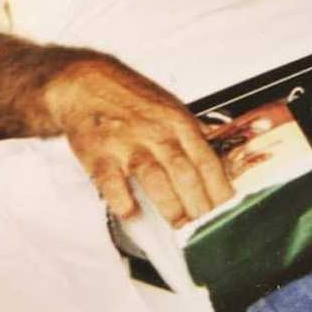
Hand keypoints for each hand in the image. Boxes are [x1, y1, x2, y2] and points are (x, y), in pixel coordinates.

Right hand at [45, 55, 233, 226]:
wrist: (86, 83)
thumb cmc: (131, 97)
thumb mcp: (170, 107)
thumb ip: (195, 133)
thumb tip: (221, 159)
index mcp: (178, 122)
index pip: (206, 160)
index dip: (219, 190)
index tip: (225, 212)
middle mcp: (155, 132)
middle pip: (185, 172)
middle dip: (198, 206)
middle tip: (204, 229)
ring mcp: (127, 143)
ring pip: (155, 178)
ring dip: (170, 207)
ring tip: (179, 226)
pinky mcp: (98, 154)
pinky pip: (112, 183)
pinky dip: (124, 202)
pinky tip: (133, 215)